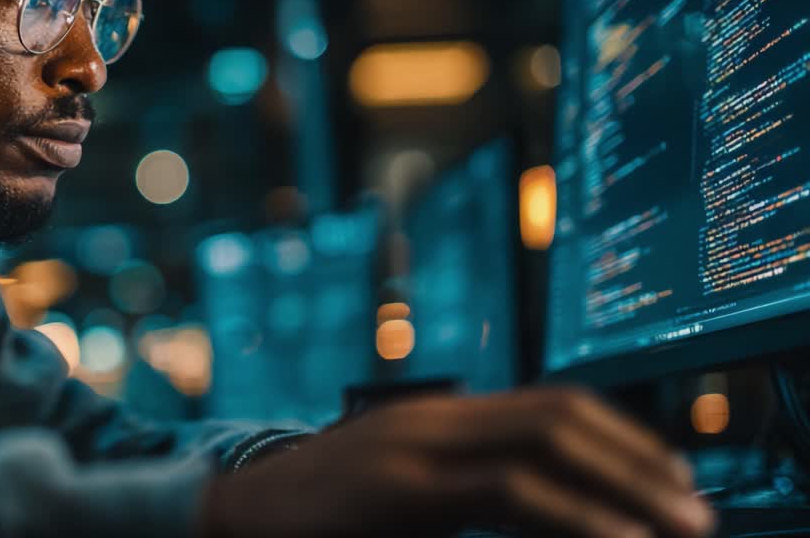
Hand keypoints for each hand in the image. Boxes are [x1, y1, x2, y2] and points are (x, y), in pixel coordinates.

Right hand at [198, 387, 713, 537]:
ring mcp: (417, 446)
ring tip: (675, 526)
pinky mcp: (401, 488)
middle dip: (638, 459)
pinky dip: (573, 516)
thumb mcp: (407, 488)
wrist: (239, 516)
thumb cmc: (325, 513)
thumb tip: (545, 506)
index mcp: (442, 415)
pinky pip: (506, 493)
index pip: (552, 405)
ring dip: (623, 486)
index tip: (670, 480)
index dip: (622, 437)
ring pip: (543, 445)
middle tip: (692, 508)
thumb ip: (467, 484)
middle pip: (560, 415)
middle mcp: (436, 417)